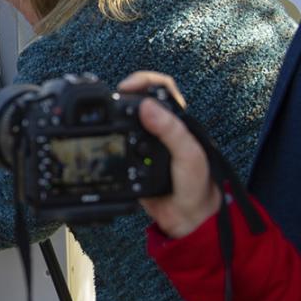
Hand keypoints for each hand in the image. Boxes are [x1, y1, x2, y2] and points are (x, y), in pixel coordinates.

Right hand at [117, 72, 219, 238]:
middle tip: (108, 101)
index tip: (126, 88)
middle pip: (137, 100)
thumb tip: (147, 107)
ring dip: (112, 116)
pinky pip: (116, 144)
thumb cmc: (197, 184)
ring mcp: (145, 145)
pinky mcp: (132, 160)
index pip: (161, 88)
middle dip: (121, 95)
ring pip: (124, 121)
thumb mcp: (188, 154)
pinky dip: (107, 138)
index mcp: (177, 122)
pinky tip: (103, 139)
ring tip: (103, 117)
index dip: (143, 81)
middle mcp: (160, 129)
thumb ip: (171, 130)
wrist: (188, 219)